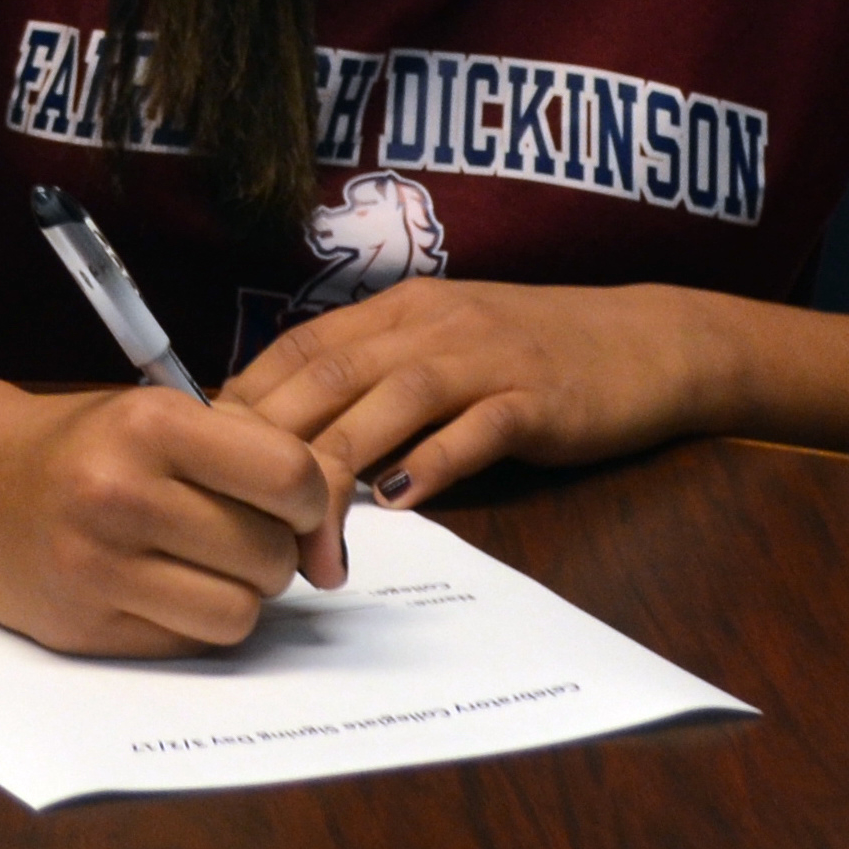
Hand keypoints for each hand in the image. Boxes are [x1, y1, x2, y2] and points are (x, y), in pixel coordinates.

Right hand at [0, 378, 352, 657]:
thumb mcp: (163, 416)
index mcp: (150, 422)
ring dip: (237, 596)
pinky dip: (194, 623)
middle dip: (271, 552)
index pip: (289, 476)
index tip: (298, 509)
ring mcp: (98, 566)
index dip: (312, 502)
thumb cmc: (88, 445)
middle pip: (270, 554)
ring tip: (200, 565)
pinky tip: (160, 589)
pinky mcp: (86, 628)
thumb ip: (256, 460)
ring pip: (240, 613)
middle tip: (233, 533)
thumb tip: (332, 552)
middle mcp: (120, 492)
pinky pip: (192, 645)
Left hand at [226, 279, 738, 508]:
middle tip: (233, 515)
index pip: (300, 348)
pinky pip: (476, 428)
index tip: (199, 458)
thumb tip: (287, 433)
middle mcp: (432, 324)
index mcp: (399, 310)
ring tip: (306, 539)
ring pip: (391, 403)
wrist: (649, 340)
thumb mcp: (442, 347)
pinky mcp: (539, 398)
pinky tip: (398, 504)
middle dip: (273, 446)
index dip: (246, 400)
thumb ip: (374, 379)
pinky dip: (433, 462)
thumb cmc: (533, 353)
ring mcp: (487, 357)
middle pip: (330, 376)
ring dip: (341, 471)